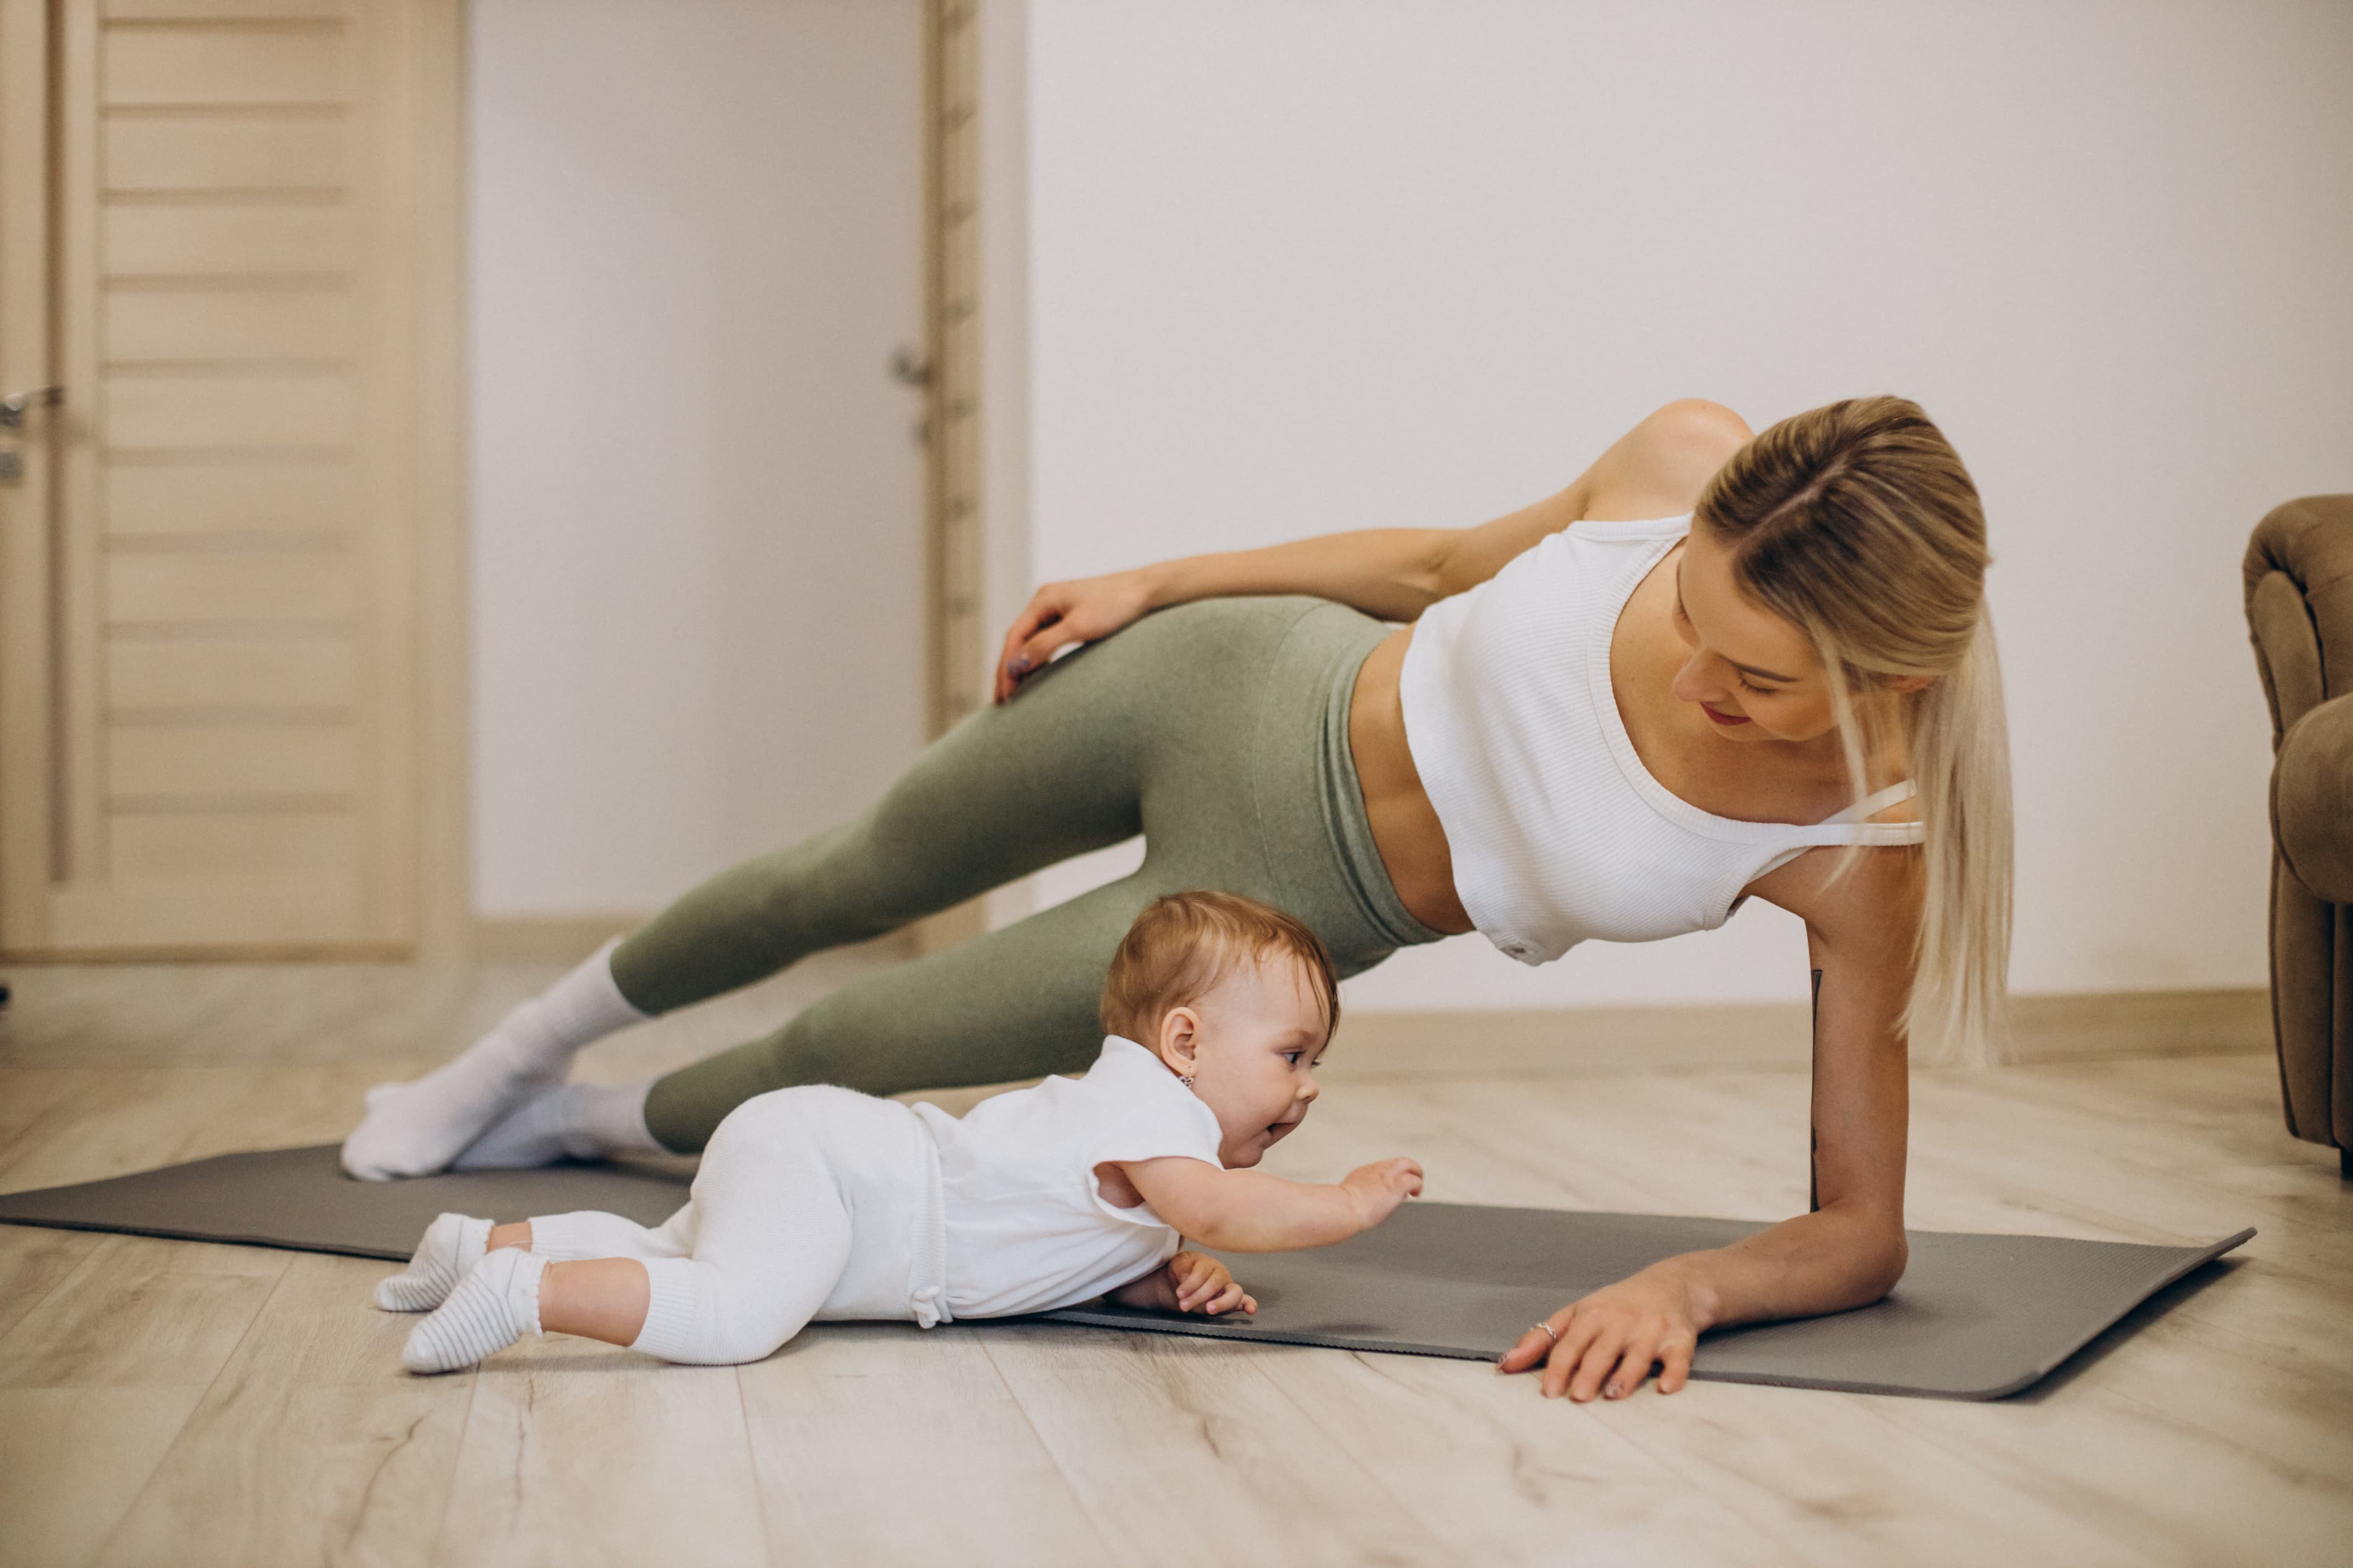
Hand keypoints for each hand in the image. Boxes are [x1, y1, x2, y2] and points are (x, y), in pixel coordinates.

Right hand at [993, 571, 1156, 701]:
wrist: (1147, 591)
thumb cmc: (1116, 605)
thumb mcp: (1078, 628)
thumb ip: (1045, 645)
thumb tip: (1016, 664)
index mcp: (1043, 599)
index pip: (1014, 637)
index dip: (1006, 667)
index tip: (1005, 694)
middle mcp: (1046, 601)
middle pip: (1018, 639)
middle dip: (1008, 669)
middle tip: (1000, 700)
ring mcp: (1059, 607)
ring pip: (1031, 640)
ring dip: (1020, 665)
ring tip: (1013, 691)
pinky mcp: (1073, 615)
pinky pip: (1046, 639)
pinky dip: (1037, 658)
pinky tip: (1037, 673)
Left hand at [1167, 1250, 1255, 1315]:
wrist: (1183, 1280)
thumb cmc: (1183, 1271)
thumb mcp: (1178, 1264)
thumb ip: (1181, 1267)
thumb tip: (1186, 1276)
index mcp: (1207, 1264)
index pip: (1201, 1273)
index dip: (1190, 1284)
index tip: (1179, 1293)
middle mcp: (1220, 1274)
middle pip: (1215, 1283)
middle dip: (1199, 1296)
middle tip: (1184, 1305)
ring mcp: (1228, 1287)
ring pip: (1233, 1292)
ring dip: (1222, 1302)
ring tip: (1209, 1309)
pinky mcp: (1233, 1301)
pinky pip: (1245, 1300)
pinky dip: (1249, 1304)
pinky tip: (1250, 1310)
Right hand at [1339, 1157, 1423, 1230]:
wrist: (1343, 1209)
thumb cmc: (1340, 1209)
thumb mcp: (1345, 1197)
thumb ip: (1352, 1197)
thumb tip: (1353, 1207)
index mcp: (1364, 1173)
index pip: (1383, 1168)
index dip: (1391, 1176)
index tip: (1390, 1188)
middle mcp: (1377, 1170)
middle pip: (1398, 1161)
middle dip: (1407, 1170)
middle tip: (1411, 1182)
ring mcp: (1387, 1176)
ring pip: (1409, 1164)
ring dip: (1416, 1173)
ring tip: (1417, 1187)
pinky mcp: (1397, 1185)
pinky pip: (1414, 1180)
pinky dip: (1418, 1185)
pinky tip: (1416, 1194)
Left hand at [1496, 1266, 1706, 1400]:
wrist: (1670, 1285)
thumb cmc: (1614, 1307)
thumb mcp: (1576, 1314)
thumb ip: (1540, 1339)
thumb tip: (1504, 1365)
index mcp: (1591, 1315)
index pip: (1569, 1344)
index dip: (1558, 1367)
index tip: (1548, 1392)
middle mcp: (1620, 1321)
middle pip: (1601, 1350)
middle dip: (1589, 1373)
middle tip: (1578, 1397)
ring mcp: (1651, 1330)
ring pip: (1637, 1355)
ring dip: (1626, 1375)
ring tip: (1614, 1395)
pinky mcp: (1680, 1339)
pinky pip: (1678, 1358)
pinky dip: (1674, 1373)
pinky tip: (1665, 1387)